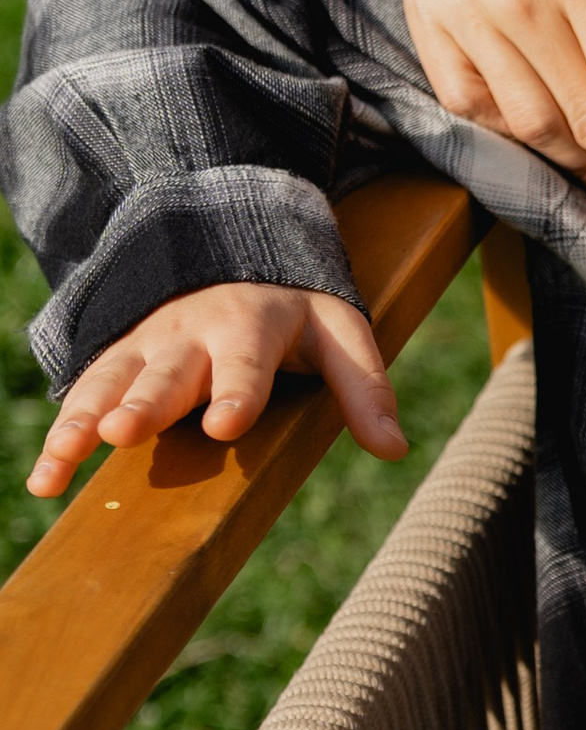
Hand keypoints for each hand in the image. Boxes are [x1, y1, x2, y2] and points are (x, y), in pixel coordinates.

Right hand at [27, 287, 403, 498]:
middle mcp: (192, 335)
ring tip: (64, 460)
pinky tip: (45, 483)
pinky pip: (84, 396)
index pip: (247, 363)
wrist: (229, 246)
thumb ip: (364, 387)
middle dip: (143, 404)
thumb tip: (395, 449)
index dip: (236, 392)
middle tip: (120, 433)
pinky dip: (60, 438)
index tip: (224, 426)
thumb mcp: (340, 331)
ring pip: (111, 385)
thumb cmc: (294, 307)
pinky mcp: (118, 360)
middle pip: (165, 375)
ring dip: (84, 420)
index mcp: (252, 326)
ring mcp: (148, 347)